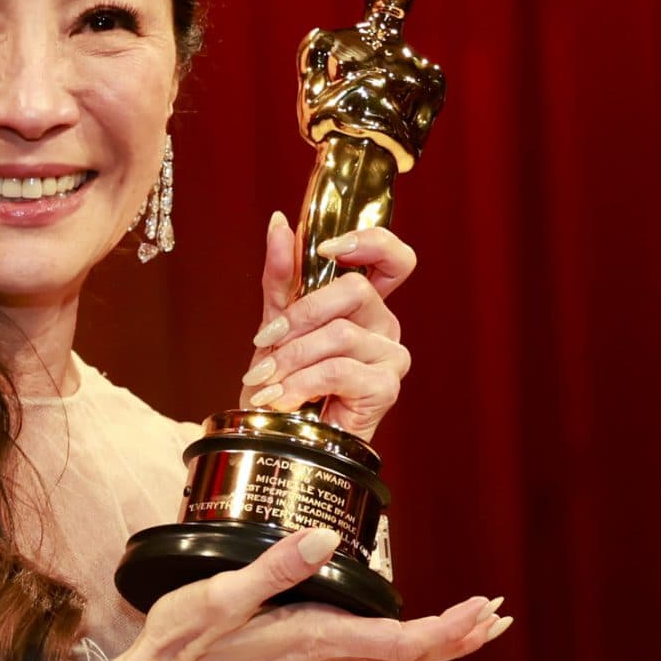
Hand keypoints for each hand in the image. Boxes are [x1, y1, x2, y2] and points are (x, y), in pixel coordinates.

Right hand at [110, 526, 508, 660]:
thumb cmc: (184, 641)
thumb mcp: (221, 595)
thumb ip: (274, 567)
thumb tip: (320, 536)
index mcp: (316, 638)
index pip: (403, 642)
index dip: (450, 629)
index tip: (483, 608)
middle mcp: (325, 658)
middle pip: (412, 657)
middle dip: (459, 637)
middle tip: (498, 614)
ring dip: (438, 645)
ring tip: (473, 626)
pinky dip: (406, 651)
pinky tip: (409, 642)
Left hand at [238, 213, 415, 443]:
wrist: (281, 437)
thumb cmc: (285, 382)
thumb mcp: (277, 321)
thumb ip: (282, 274)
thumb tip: (280, 223)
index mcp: (364, 304)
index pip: (393, 258)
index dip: (369, 243)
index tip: (327, 248)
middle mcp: (384, 325)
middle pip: (356, 290)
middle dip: (301, 315)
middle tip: (267, 341)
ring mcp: (390, 357)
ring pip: (340, 334)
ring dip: (292, 358)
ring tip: (267, 380)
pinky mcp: (386, 388)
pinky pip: (339, 369)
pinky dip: (301, 383)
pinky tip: (283, 397)